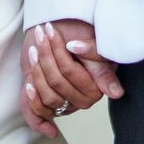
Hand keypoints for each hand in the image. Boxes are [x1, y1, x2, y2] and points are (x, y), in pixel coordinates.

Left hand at [19, 19, 122, 137]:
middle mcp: (83, 101)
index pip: (69, 70)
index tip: (51, 31)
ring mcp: (68, 107)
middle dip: (45, 55)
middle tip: (40, 35)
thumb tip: (114, 91)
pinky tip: (28, 84)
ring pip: (47, 95)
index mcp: (96, 89)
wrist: (70, 46)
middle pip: (56, 82)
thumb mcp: (95, 45)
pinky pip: (41, 113)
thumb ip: (99, 59)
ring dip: (36, 72)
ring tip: (33, 50)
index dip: (58, 50)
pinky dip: (33, 101)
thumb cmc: (84, 44)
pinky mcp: (54, 109)